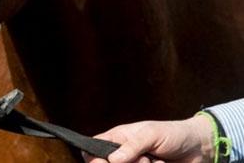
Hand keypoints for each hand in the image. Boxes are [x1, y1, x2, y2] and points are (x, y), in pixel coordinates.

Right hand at [83, 115, 214, 162]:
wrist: (200, 149)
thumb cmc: (173, 134)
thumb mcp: (151, 134)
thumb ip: (131, 146)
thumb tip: (112, 159)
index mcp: (118, 139)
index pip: (93, 149)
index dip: (94, 158)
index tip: (106, 162)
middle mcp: (123, 155)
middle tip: (143, 160)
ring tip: (154, 162)